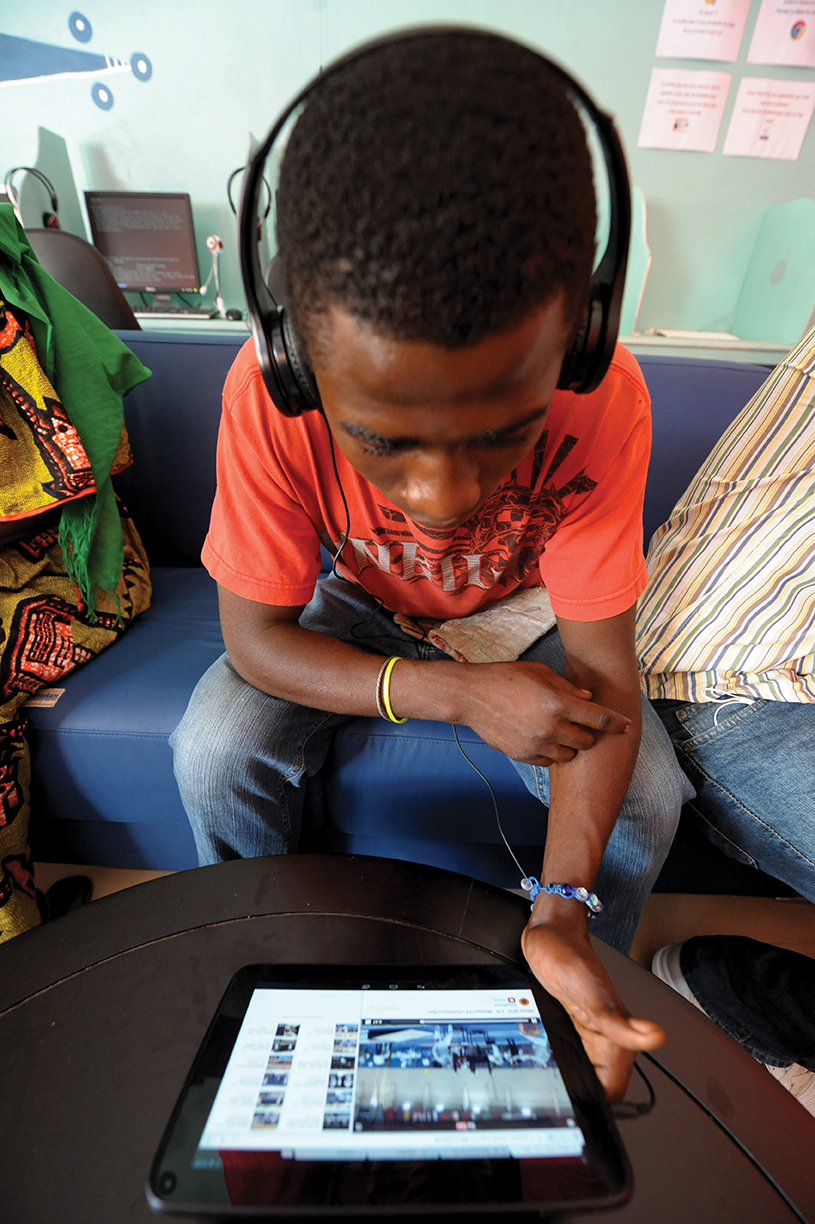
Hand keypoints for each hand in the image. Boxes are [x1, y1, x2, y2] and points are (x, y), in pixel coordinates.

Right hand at [456, 660, 630, 764]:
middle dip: (587, 733)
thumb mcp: (540, 673)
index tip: (627, 726)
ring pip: (569, 755)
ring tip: (559, 731)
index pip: (598, 718)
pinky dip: (551, 752)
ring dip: (570, 746)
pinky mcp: (523, 755)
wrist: (471, 696)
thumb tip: (588, 700)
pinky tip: (543, 738)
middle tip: (579, 724)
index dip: (617, 723)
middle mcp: (549, 727)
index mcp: (557, 703)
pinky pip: (549, 761)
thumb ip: (568, 688)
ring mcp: (536, 744)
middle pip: (586, 741)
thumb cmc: (506, 678)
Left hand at [521, 918, 664, 1100]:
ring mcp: (592, 1032)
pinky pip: (576, 1055)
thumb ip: (619, 1020)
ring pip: (588, 1072)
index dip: (598, 1104)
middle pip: (600, 1086)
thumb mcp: (590, 991)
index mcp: (614, 1036)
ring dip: (574, 1080)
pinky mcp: (577, 1025)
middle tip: (556, 1098)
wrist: (552, 933)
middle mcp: (606, 1037)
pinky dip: (566, 1062)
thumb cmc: (570, 956)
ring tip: (552, 1084)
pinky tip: (552, 1062)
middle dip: (582, 1096)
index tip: (576, 1110)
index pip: (612, 1090)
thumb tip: (655, 1038)